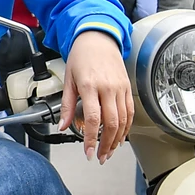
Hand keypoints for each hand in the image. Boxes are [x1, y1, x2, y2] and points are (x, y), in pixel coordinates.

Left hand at [60, 31, 132, 162]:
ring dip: (117, 140)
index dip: (91, 139)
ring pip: (123, 120)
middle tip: (99, 156)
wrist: (98, 38)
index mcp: (89, 85)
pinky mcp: (127, 87)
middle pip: (111, 123)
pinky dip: (127, 127)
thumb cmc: (81, 57)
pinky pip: (130, 112)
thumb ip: (68, 105)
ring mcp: (119, 88)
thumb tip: (64, 125)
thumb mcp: (68, 79)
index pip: (93, 119)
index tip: (88, 152)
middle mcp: (107, 87)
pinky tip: (120, 137)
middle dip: (106, 145)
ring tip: (109, 151)